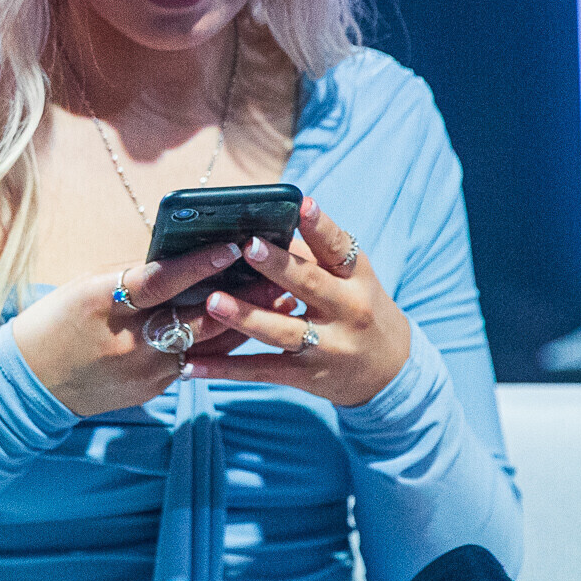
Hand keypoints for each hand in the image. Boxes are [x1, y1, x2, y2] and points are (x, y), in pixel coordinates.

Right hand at [7, 239, 258, 418]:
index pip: (158, 282)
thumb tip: (185, 256)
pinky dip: (222, 342)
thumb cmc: (59, 321)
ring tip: (280, 298)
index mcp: (102, 304)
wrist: (34, 382)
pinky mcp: (153, 390)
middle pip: (197, 318)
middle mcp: (127, 342)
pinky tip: (249, 326)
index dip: (198, 264)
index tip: (233, 245)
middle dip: (243, 296)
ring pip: (207, 345)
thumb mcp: (87, 287)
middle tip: (280, 273)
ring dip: (246, 321)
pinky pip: (196, 363)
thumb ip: (134, 275)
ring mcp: (143, 371)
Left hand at [178, 197, 411, 406]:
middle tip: (246, 246)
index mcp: (356, 278)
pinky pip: (261, 371)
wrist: (389, 371)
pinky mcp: (306, 376)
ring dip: (245, 317)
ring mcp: (327, 346)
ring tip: (213, 302)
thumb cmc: (357, 308)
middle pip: (310, 285)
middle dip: (278, 266)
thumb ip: (311, 255)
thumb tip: (264, 225)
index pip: (339, 247)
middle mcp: (346, 310)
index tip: (302, 203)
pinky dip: (225, 369)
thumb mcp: (350, 280)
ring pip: (282, 331)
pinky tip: (191, 364)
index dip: (321, 225)